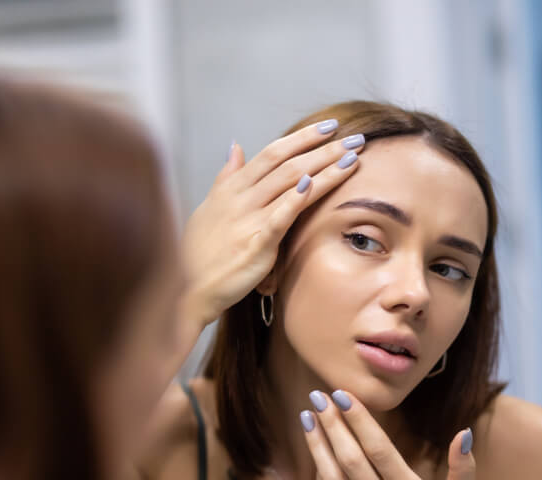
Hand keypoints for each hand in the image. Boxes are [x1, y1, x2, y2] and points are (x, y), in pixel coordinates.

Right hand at [181, 121, 364, 327]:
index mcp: (231, 189)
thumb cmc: (197, 253)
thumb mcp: (208, 208)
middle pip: (288, 164)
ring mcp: (248, 221)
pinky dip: (295, 199)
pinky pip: (278, 218)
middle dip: (324, 149)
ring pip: (290, 185)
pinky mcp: (256, 246)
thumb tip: (236, 147)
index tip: (328, 127)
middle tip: (354, 138)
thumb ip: (226, 177)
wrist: (187, 291)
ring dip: (325, 169)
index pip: (272, 153)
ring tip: (352, 157)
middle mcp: (240, 199)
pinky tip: (314, 184)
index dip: (302, 138)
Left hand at [301, 389, 474, 479]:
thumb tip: (462, 433)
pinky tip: (317, 454)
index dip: (358, 420)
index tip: (342, 395)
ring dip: (317, 446)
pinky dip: (320, 478)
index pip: (379, 450)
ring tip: (307, 418)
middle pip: (350, 460)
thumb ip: (463, 468)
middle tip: (318, 397)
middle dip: (331, 425)